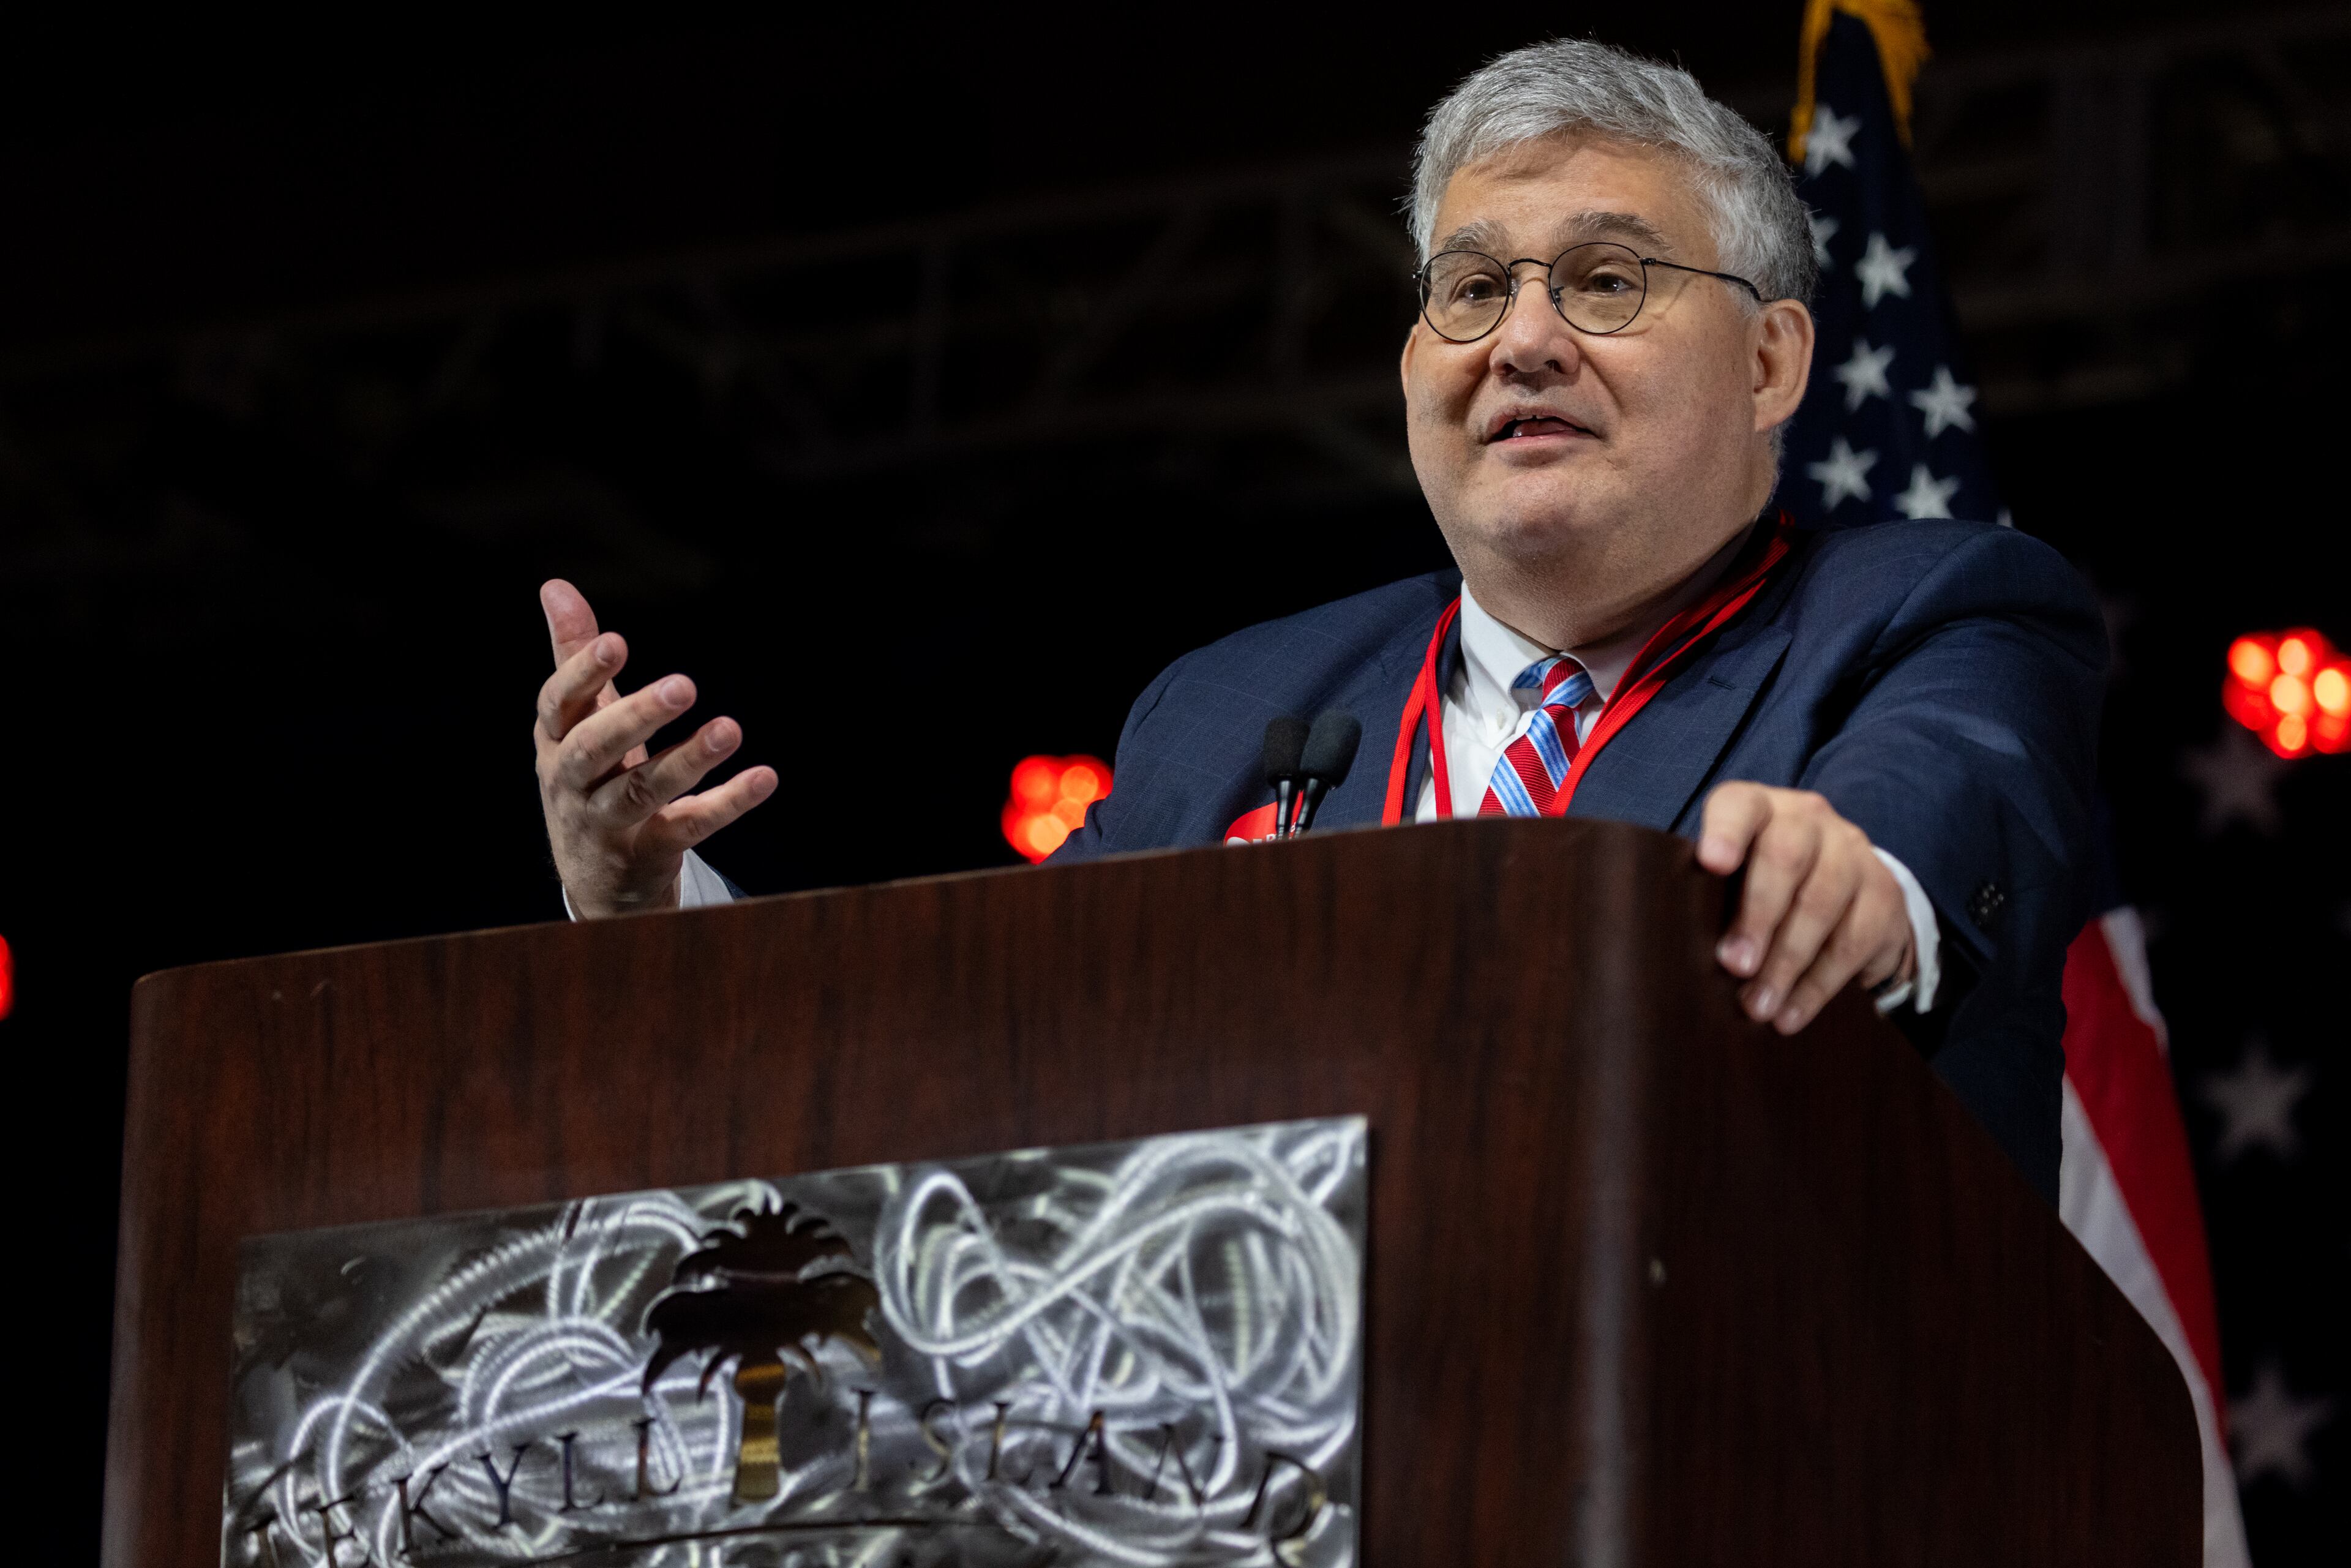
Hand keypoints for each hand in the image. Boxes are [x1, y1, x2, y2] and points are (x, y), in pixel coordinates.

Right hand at [533, 579, 775, 917]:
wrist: (595, 880)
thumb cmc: (587, 778)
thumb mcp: (576, 722)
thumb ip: (572, 656)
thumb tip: (555, 586)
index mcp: (554, 741)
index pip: (559, 705)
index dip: (582, 673)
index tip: (614, 642)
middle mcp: (571, 783)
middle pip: (595, 749)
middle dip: (637, 715)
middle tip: (685, 685)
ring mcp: (608, 823)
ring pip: (642, 791)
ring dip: (688, 760)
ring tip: (730, 729)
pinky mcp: (649, 853)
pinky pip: (689, 826)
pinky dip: (727, 803)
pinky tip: (763, 778)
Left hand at [1697, 782, 1913, 1033]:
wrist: (1849, 893)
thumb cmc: (1763, 886)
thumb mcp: (1734, 879)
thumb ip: (1709, 896)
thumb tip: (1675, 954)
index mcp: (1760, 809)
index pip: (1740, 805)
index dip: (1725, 831)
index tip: (1711, 863)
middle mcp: (1810, 819)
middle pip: (1785, 857)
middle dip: (1757, 916)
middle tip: (1734, 965)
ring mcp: (1852, 853)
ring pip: (1820, 904)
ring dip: (1785, 962)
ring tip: (1757, 1006)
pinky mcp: (1883, 895)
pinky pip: (1850, 944)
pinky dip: (1816, 986)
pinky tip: (1790, 1015)